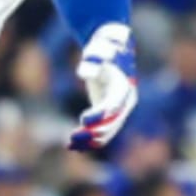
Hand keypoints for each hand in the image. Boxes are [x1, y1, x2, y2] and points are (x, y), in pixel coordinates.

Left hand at [70, 23, 138, 153]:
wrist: (110, 52)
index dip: (100, 114)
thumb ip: (93, 60)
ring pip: (106, 132)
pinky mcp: (109, 116)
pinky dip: (87, 141)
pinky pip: (101, 133)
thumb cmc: (103, 49)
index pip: (114, 105)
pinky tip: (71, 146)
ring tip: (70, 143)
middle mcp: (125, 102)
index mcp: (124, 87)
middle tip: (73, 136)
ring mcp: (119, 111)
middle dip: (93, 132)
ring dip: (89, 141)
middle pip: (112, 123)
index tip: (83, 119)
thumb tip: (84, 72)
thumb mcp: (98, 51)